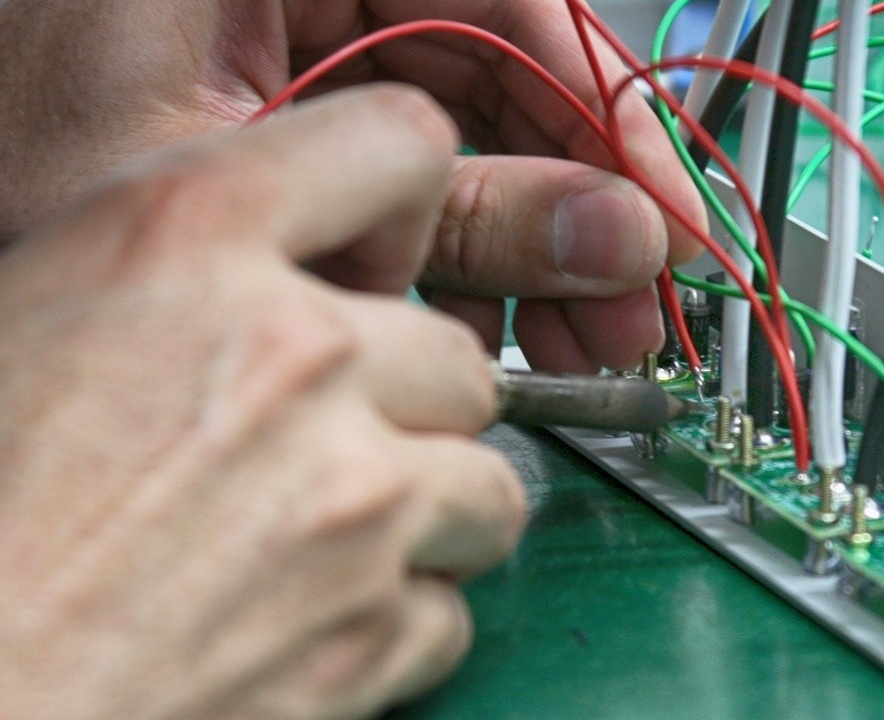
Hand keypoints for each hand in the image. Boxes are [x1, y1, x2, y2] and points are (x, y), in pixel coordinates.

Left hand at [0, 0, 707, 371]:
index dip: (596, 98)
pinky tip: (487, 327)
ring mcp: (284, 47)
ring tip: (571, 346)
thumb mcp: (273, 223)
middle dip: (570, 199)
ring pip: (463, 127)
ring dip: (526, 243)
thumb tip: (619, 241)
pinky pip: (407, 168)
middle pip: (493, 67)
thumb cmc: (27, 225)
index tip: (655, 206)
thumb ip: (457, 222)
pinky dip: (455, 253)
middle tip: (625, 309)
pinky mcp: (283, 114)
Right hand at [0, 88, 526, 719]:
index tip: (390, 266)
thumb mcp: (41, 307)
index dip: (405, 207)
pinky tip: (310, 623)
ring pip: (488, 487)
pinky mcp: (368, 633)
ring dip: (429, 518)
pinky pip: (450, 612)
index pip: (395, 143)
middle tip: (330, 449)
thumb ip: (190, 256)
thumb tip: (293, 266)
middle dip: (411, 408)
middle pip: (461, 357)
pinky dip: (396, 625)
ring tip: (329, 543)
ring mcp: (349, 501)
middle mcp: (292, 355)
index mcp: (185, 243)